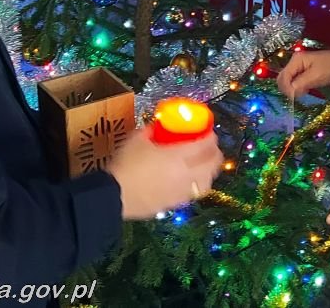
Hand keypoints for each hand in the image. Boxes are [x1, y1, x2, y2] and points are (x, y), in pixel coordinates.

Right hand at [107, 127, 223, 219]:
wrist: (113, 195)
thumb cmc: (125, 163)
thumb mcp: (137, 139)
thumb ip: (152, 130)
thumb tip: (159, 126)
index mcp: (178, 156)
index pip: (204, 144)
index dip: (210, 136)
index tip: (209, 132)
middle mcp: (185, 174)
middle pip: (212, 164)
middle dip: (215, 153)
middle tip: (210, 147)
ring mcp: (181, 191)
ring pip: (207, 182)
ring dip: (209, 171)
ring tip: (204, 165)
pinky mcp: (174, 204)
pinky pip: (193, 193)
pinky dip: (196, 184)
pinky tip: (188, 180)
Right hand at [276, 51, 329, 98]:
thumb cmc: (329, 68)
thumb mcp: (316, 75)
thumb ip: (302, 82)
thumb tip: (290, 91)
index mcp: (296, 60)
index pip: (284, 76)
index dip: (286, 88)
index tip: (293, 97)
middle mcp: (293, 63)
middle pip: (282, 78)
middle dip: (287, 89)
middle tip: (299, 95)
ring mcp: (295, 68)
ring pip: (286, 82)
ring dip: (292, 89)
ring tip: (304, 91)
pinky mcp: (298, 73)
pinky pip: (291, 83)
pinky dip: (295, 88)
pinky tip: (305, 90)